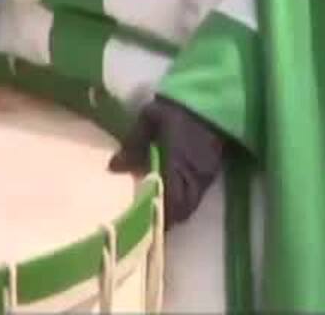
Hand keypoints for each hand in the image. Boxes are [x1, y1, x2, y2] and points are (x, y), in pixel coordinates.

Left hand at [107, 95, 227, 226]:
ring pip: (192, 204)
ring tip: (157, 210)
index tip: (142, 225)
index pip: (171, 200)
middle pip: (183, 209)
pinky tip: (170, 194)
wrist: (210, 98)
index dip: (159, 216)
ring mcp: (206, 174)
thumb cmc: (177, 108)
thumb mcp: (150, 118)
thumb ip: (133, 143)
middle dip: (167, 219)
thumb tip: (113, 167)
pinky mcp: (211, 171)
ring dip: (176, 210)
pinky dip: (184, 200)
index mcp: (178, 163)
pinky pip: (198, 195)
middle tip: (147, 221)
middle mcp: (195, 174)